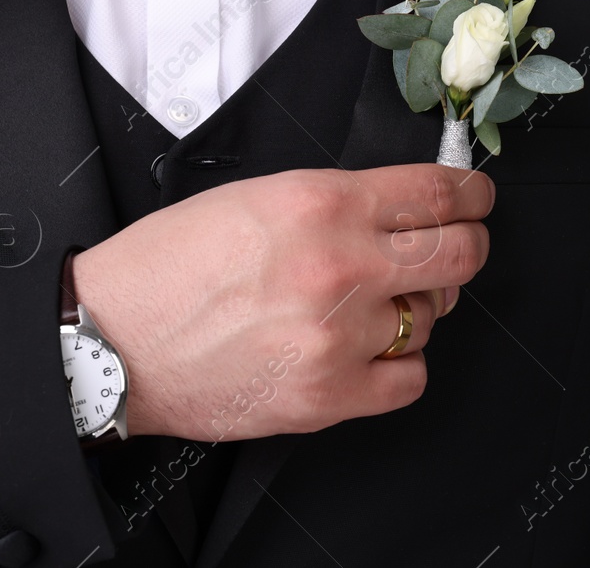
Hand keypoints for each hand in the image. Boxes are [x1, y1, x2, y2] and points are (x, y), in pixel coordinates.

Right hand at [70, 163, 493, 441]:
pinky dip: (398, 364)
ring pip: (434, 317)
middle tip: (456, 247)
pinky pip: (411, 378)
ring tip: (367, 304)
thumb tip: (411, 210)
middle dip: (467, 246)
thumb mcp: (260, 195)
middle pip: (460, 254)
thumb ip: (343, 201)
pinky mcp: (329, 395)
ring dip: (413, 308)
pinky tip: (366, 349)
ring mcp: (339, 335)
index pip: (440, 193)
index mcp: (323, 203)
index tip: (479, 200)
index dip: (474, 195)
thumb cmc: (173, 264)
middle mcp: (341, 266)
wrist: (110, 339)